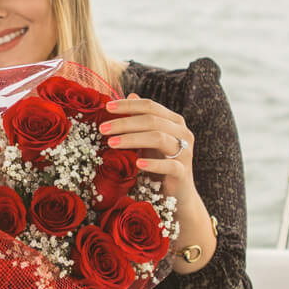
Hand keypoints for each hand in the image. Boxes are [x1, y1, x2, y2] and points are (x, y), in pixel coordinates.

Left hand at [99, 93, 197, 209]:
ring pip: (158, 138)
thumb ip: (140, 119)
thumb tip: (129, 94)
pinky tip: (137, 163)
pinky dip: (152, 163)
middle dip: (124, 123)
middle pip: (152, 120)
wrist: (177, 194)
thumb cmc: (158, 163)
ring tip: (111, 143)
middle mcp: (182, 133)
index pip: (150, 106)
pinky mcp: (184, 172)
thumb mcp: (146, 139)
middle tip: (102, 129)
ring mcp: (185, 152)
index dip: (128, 105)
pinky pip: (169, 165)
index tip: (106, 107)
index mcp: (173, 121)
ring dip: (132, 139)